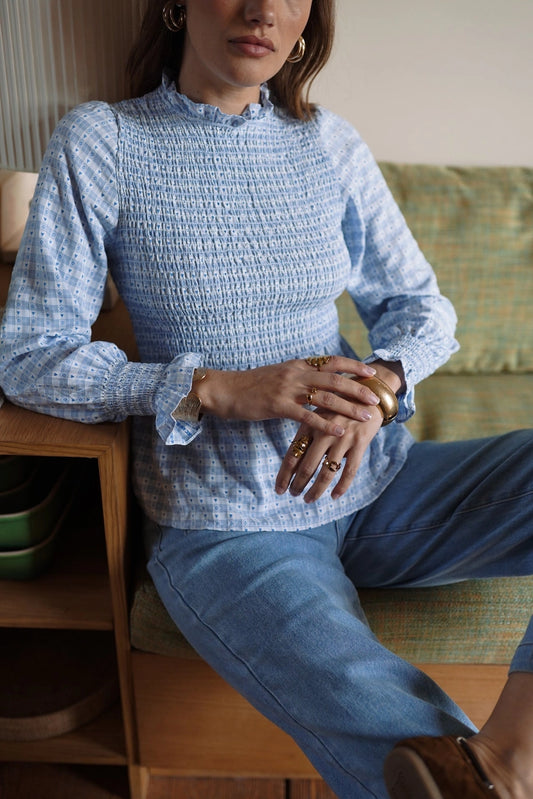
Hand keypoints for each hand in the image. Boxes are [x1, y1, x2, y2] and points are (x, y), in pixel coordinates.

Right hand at [196, 356, 381, 437]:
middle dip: (358, 388)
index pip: (332, 361)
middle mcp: (296, 373)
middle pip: (335, 378)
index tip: (371, 372)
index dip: (353, 366)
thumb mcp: (279, 375)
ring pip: (326, 397)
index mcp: (298, 365)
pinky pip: (307, 416)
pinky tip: (338, 431)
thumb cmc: (251, 386)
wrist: (225, 389)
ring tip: (365, 416)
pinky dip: (325, 424)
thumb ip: (299, 376)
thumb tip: (318, 380)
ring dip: (348, 407)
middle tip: (376, 397)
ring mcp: (288, 389)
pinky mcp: (278, 405)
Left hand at [275, 409, 382, 502]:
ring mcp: (342, 439)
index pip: (292, 455)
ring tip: (309, 499)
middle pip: (306, 466)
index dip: (284, 475)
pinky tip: (334, 496)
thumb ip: (306, 436)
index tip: (278, 489)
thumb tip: (292, 464)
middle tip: (293, 495)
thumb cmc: (338, 407)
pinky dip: (341, 486)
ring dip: (316, 490)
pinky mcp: (359, 443)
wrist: (368, 393)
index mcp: (309, 425)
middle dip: (298, 485)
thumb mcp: (318, 415)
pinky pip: (349, 471)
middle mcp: (323, 432)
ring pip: (326, 472)